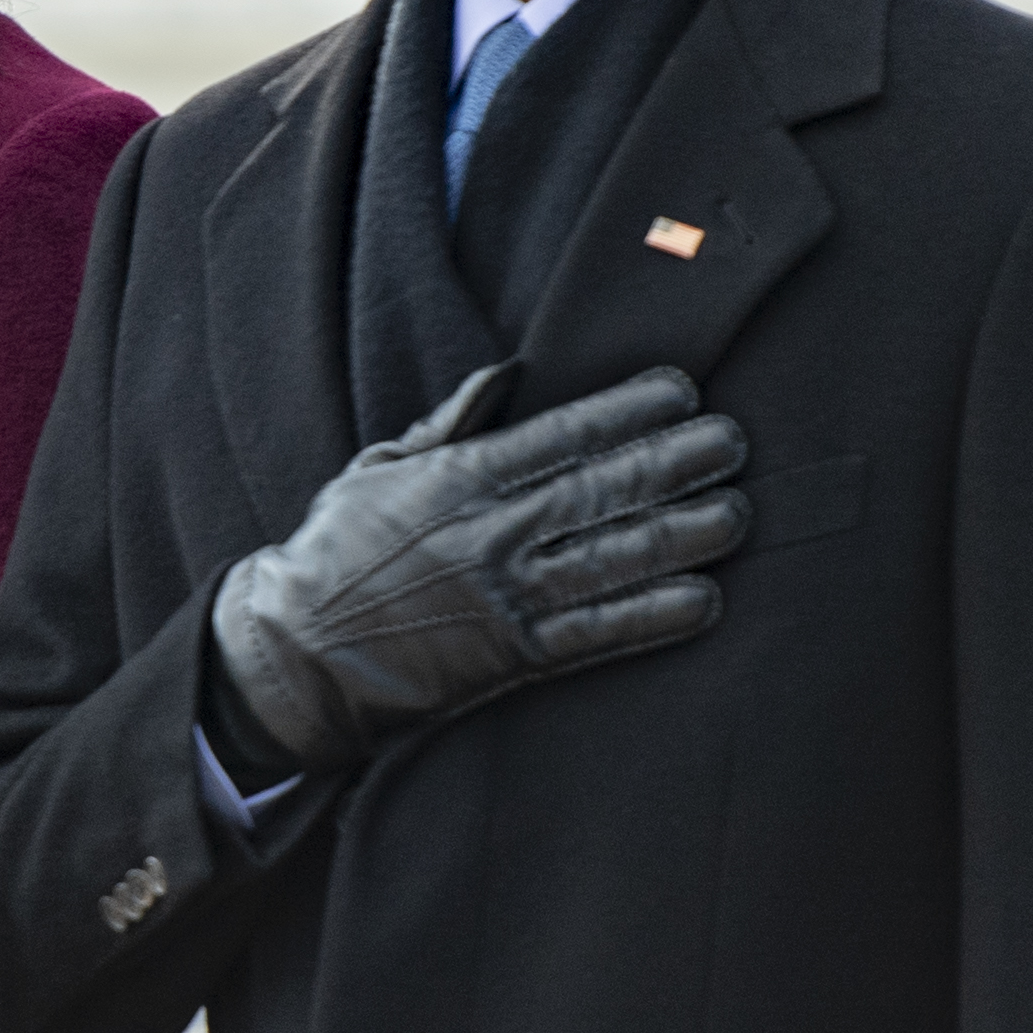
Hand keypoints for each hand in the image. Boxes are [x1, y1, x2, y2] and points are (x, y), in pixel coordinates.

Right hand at [203, 364, 749, 777]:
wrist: (295, 657)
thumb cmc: (336, 552)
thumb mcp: (379, 468)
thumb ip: (449, 423)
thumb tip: (509, 376)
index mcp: (458, 479)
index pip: (561, 435)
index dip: (627, 411)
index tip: (682, 391)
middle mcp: (489, 535)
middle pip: (599, 491)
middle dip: (673, 464)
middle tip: (733, 443)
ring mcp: (505, 598)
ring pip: (610, 559)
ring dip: (681, 536)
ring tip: (737, 513)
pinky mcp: (512, 657)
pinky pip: (596, 634)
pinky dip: (651, 617)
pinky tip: (703, 599)